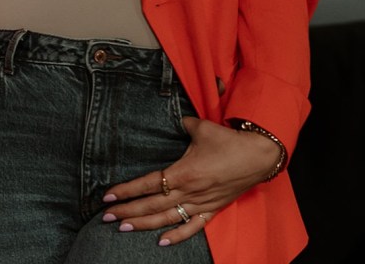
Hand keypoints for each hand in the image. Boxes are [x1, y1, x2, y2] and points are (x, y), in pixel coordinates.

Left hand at [101, 118, 280, 246]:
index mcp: (183, 172)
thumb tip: (176, 120)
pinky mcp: (212, 210)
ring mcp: (200, 204)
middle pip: (152, 205)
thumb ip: (183, 124)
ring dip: (144, 224)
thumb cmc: (228, 140)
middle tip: (106, 217)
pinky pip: (192, 227)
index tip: (108, 196)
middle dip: (128, 211)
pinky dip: (177, 236)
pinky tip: (161, 242)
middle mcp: (189, 192)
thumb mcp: (202, 127)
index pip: (148, 183)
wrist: (258, 156)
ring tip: (124, 228)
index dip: (127, 190)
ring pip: (166, 218)